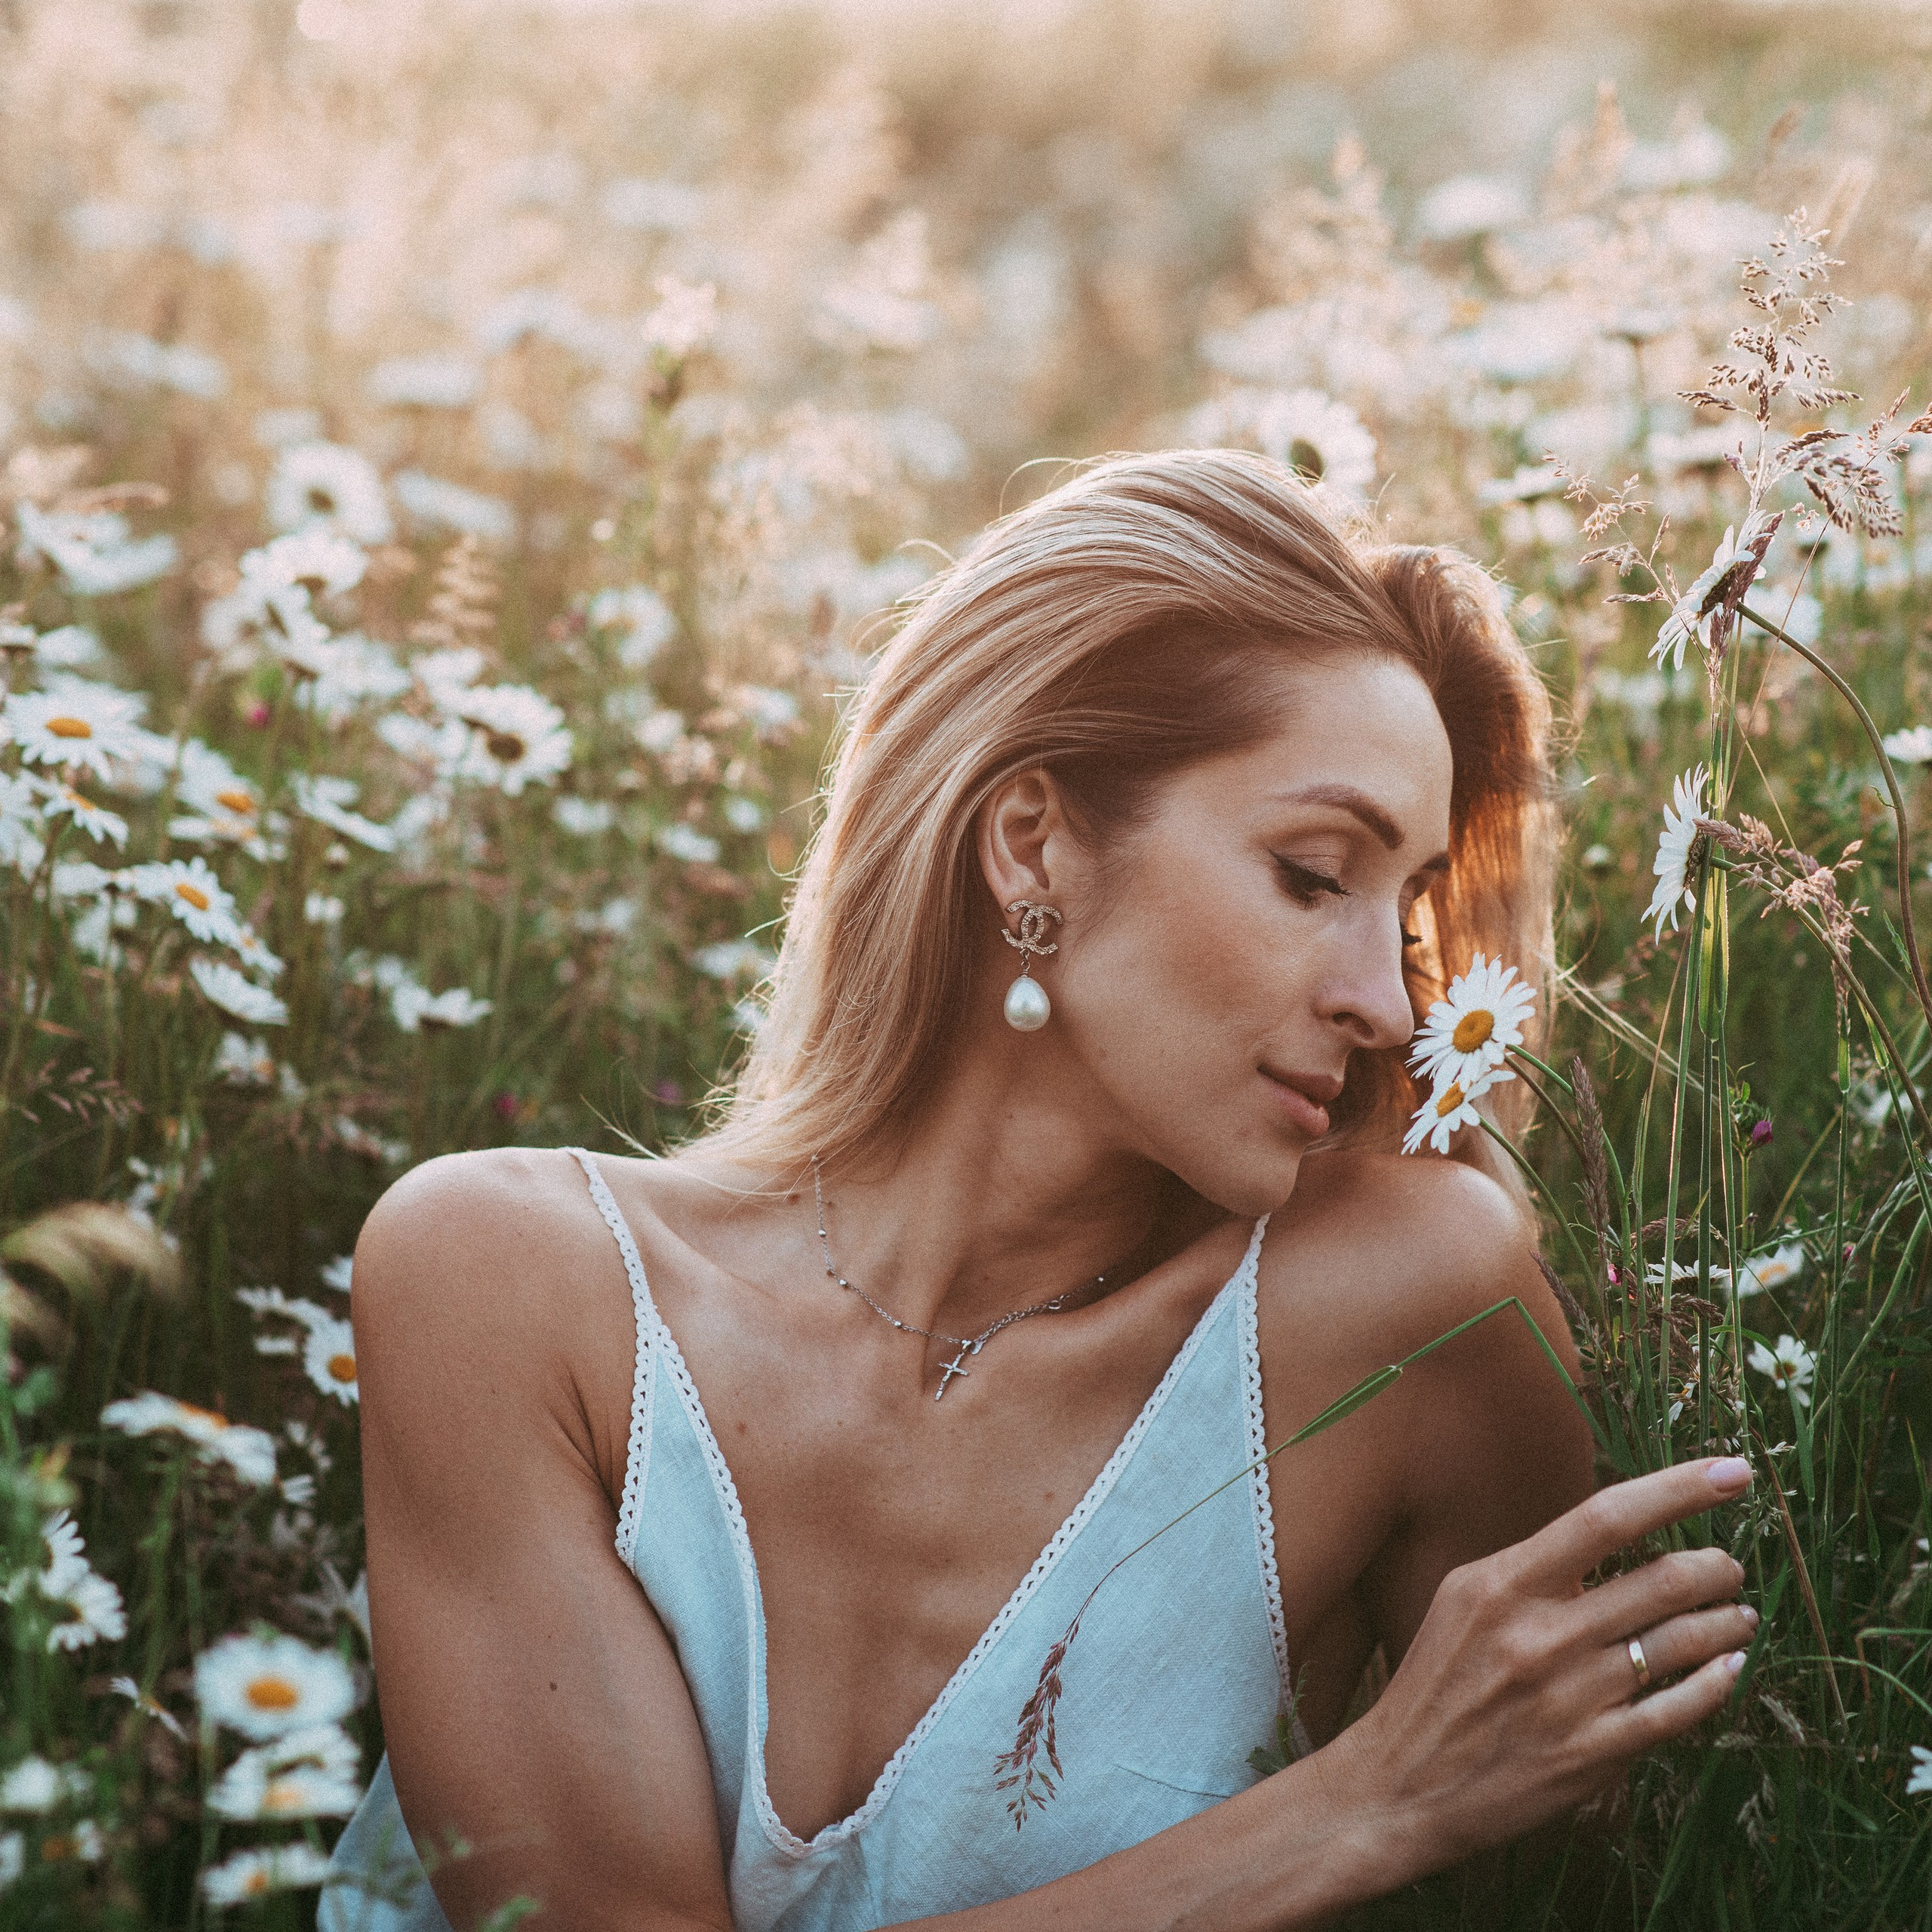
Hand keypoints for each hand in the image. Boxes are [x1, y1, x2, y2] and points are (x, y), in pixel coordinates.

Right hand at [1331, 1456, 1756, 1873]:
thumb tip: (1614, 1538)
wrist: (1401, 1782)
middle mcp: (1540, 1634)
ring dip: (1725, 1622)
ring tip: (1738, 1615)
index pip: (1605, 1518)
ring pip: (1681, 1644)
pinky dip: (1716, 1684)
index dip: (1677, 1489)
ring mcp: (1570, 1697)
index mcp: (1503, 1583)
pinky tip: (1729, 1669)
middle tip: (1730, 1566)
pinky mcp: (1591, 1756)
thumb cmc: (1436, 1681)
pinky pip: (1677, 1712)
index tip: (1730, 1470)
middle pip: (1661, 1579)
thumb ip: (1533, 1569)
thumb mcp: (1464, 1600)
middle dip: (1716, 1566)